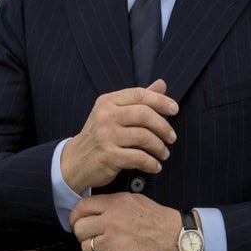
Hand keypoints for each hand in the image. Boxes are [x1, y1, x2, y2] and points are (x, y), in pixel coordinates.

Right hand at [60, 78, 177, 191]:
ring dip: (159, 147)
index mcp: (107, 101)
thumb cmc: (100, 135)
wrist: (75, 160)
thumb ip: (138, 99)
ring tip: (164, 153)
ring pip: (144, 137)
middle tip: (171, 137)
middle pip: (144, 114)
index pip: (139, 94)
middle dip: (163, 126)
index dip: (160, 101)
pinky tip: (155, 166)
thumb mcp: (114, 112)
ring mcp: (106, 136)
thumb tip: (162, 84)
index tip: (174, 109)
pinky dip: (152, 163)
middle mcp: (106, 116)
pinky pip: (139, 158)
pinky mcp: (109, 156)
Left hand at [71, 193, 182, 250]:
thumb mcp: (133, 200)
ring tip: (106, 250)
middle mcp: (112, 221)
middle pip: (80, 230)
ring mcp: (116, 241)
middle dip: (83, 236)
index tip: (77, 223)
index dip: (75, 217)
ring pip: (87, 249)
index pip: (81, 207)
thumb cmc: (156, 218)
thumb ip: (111, 203)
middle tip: (92, 239)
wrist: (177, 237)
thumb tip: (92, 210)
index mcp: (114, 203)